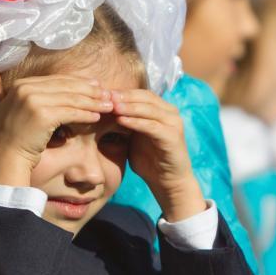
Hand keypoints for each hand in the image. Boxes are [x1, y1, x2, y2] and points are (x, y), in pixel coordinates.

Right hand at [0, 74, 113, 186]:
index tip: (96, 86)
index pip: (57, 80)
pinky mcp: (43, 115)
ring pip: (72, 99)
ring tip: (108, 106)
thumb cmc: (7, 137)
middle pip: (67, 86)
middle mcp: (25, 89)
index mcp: (20, 85)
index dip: (78, 82)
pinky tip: (97, 117)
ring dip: (94, 102)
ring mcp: (33, 101)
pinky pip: (71, 112)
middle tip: (109, 95)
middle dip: (91, 91)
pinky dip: (86, 114)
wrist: (5, 159)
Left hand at [112, 89, 205, 221]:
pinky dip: (136, 122)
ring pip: (149, 109)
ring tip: (111, 105)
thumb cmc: (150, 160)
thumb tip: (102, 110)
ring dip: (129, 106)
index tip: (101, 93)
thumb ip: (125, 123)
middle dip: (124, 96)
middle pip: (145, 96)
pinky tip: (121, 121)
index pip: (140, 93)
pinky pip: (152, 126)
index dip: (121, 92)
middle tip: (104, 95)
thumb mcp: (134, 138)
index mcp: (162, 110)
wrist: (168, 182)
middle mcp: (171, 113)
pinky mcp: (173, 136)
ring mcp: (174, 123)